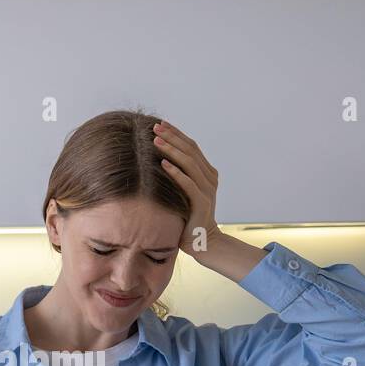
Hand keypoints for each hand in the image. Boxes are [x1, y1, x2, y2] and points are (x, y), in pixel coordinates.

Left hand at [153, 120, 223, 260]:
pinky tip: (163, 163)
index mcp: (207, 173)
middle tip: (155, 126)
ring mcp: (208, 189)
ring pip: (189, 163)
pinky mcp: (202, 202)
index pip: (191, 147)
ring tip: (155, 140)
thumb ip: (179, 176)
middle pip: (190, 150)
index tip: (160, 123)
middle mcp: (210, 178)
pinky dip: (175, 172)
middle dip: (172, 137)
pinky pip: (188, 183)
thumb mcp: (183, 192)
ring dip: (171, 150)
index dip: (176, 133)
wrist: (203, 242)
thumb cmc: (188, 217)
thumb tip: (158, 158)